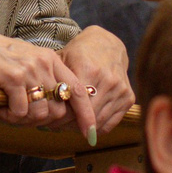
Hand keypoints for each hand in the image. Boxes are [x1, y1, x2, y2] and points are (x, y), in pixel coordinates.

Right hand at [0, 21, 96, 132]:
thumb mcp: (25, 63)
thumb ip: (43, 81)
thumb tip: (55, 113)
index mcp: (52, 60)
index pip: (80, 91)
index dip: (86, 116)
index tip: (89, 134)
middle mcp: (45, 63)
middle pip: (59, 110)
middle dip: (42, 123)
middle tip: (22, 120)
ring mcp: (30, 69)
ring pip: (41, 114)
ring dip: (24, 121)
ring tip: (7, 114)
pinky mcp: (14, 77)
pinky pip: (21, 112)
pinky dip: (10, 117)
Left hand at [58, 25, 132, 145]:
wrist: (107, 45)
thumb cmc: (79, 53)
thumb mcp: (62, 59)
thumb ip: (54, 80)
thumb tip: (42, 106)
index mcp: (90, 69)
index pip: (76, 103)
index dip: (62, 116)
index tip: (51, 122)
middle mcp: (108, 80)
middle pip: (87, 115)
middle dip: (70, 125)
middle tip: (56, 126)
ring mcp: (121, 90)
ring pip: (98, 122)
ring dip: (82, 128)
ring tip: (67, 126)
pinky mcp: (129, 98)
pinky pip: (109, 124)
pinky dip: (95, 128)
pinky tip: (83, 123)